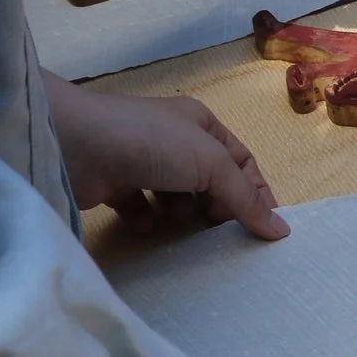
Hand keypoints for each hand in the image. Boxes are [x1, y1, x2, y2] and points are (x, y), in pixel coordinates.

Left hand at [45, 79, 285, 239]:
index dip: (255, 193)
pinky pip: (138, 205)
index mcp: (201, 125)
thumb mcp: (211, 164)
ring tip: (180, 228)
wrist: (75, 144)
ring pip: (174, 194)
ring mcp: (140, 161)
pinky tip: (146, 227)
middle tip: (218, 231)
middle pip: (208, 180)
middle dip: (217, 206)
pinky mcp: (111, 183)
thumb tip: (281, 230)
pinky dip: (146, 218)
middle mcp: (173, 140)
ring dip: (181, 214)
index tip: (263, 228)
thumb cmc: (153, 143)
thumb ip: (245, 199)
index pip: (241, 161)